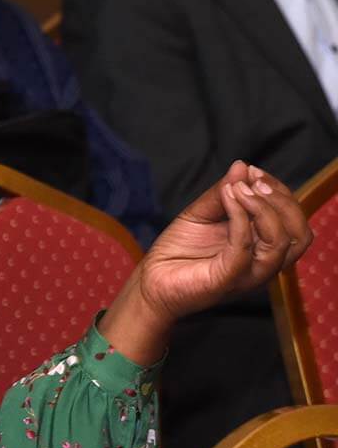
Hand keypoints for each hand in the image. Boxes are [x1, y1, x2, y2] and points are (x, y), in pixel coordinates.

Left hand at [100, 161, 311, 363]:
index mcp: (261, 247)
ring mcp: (246, 274)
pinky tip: (227, 198)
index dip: (280, 191)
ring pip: (281, 243)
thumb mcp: (199, 213)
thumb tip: (242, 166)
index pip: (292, 220)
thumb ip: (221, 193)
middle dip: (281, 200)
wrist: (150, 281)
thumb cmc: (177, 251)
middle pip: (298, 234)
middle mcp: (261, 262)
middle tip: (253, 180)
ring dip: (264, 208)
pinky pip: (243, 249)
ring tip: (239, 188)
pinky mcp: (226, 280)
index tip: (253, 172)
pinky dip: (239, 218)